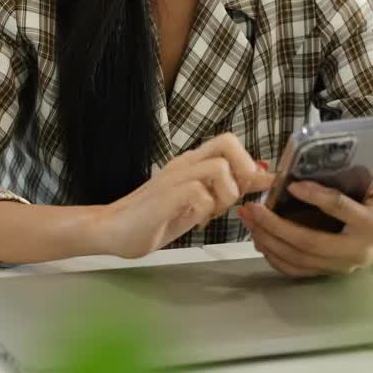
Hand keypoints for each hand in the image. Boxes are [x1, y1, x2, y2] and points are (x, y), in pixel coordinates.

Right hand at [98, 134, 273, 258]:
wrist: (112, 229)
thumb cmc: (155, 218)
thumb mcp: (198, 203)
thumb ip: (227, 188)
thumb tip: (260, 177)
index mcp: (192, 163)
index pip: (230, 144)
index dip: (252, 164)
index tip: (257, 188)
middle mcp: (185, 163)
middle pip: (228, 142)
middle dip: (243, 170)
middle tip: (233, 197)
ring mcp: (174, 177)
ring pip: (219, 168)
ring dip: (225, 195)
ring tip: (211, 213)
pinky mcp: (165, 195)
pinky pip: (199, 192)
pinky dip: (205, 210)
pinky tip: (195, 221)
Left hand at [238, 159, 372, 278]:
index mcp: (372, 225)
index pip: (340, 209)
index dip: (316, 197)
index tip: (292, 185)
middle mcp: (355, 250)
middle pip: (309, 242)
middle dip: (276, 226)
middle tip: (253, 208)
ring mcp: (340, 266)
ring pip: (298, 258)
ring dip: (268, 240)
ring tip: (249, 220)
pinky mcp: (328, 273)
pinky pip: (296, 271)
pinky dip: (274, 257)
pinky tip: (258, 239)